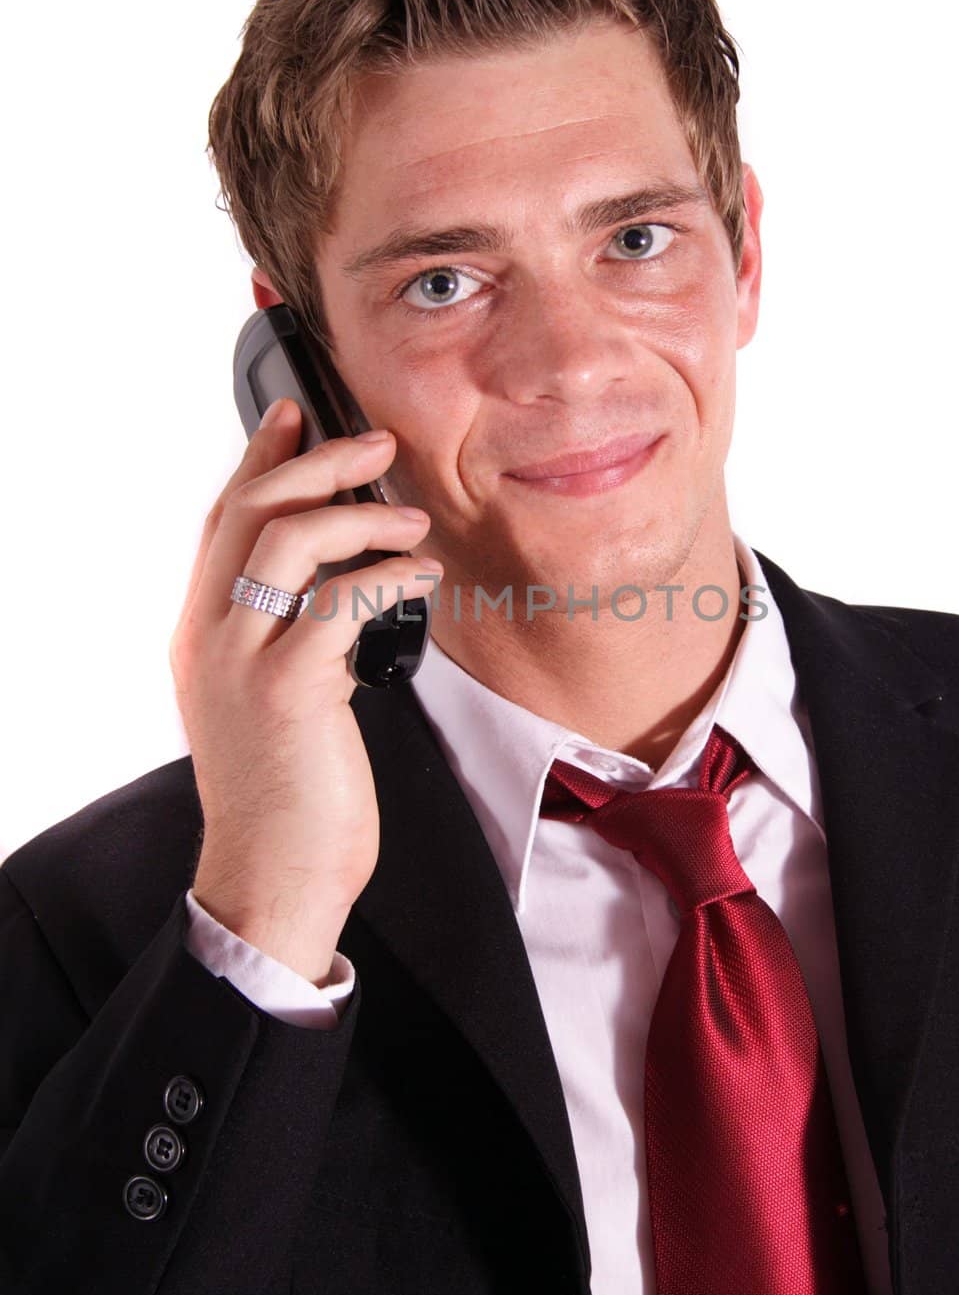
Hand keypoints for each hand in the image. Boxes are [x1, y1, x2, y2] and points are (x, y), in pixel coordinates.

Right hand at [169, 398, 441, 981]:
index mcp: (200, 634)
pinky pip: (342, 601)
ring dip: (360, 515)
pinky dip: (389, 576)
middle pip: (250, 512)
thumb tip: (330, 584)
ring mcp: (243, 662)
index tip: (294, 416)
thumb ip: (279, 638)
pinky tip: (422, 578)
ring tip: (410, 519)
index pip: (220, 523)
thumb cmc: (285, 794)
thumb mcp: (265, 701)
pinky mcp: (291, 691)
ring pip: (289, 541)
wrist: (272, 877)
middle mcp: (209, 637)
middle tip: (375, 442)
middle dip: (315, 461)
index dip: (258, 460)